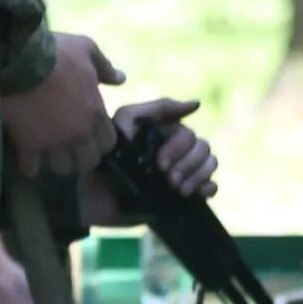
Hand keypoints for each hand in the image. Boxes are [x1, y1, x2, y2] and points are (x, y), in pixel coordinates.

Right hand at [0, 34, 123, 176]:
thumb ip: (105, 67)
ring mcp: (54, 142)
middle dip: (81, 158)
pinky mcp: (28, 145)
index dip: (101, 142)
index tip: (91, 137)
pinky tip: (26, 159)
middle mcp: (79, 133)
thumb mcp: (87, 50)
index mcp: (95, 113)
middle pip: (88, 162)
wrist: (19, 60)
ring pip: (62, 168)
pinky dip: (28, 166)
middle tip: (72, 151)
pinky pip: (30, 168)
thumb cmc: (56, 52)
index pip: (108, 143)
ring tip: (49, 155)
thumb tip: (121, 79)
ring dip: (56, 163)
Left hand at [78, 97, 217, 224]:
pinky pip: (212, 186)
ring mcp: (182, 172)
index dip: (178, 149)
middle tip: (168, 179)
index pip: (188, 134)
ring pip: (210, 163)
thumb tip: (196, 104)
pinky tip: (194, 194)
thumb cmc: (103, 159)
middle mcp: (178, 150)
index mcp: (165, 133)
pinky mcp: (184, 194)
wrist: (89, 198)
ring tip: (178, 190)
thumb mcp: (121, 125)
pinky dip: (208, 188)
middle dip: (187, 165)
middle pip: (203, 148)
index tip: (160, 164)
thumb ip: (153, 109)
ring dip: (198, 176)